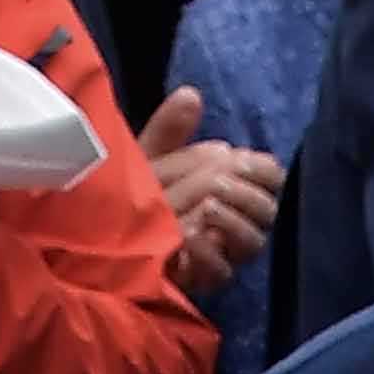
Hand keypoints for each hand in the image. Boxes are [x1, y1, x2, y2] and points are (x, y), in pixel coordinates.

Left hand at [140, 89, 280, 294]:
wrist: (102, 238)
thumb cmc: (134, 194)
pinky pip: (220, 272)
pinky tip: (189, 236)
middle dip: (250, 194)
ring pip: (252, 243)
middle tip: (220, 181)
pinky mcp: (201, 278)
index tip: (245, 157)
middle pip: (268, 212)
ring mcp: (220, 253)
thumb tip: (191, 94)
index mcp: (230, 190)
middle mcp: (233, 223)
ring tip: (207, 205)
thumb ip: (170, 129)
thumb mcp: (148, 157)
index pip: (271, 180)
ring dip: (235, 221)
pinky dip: (209, 254)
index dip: (266, 170)